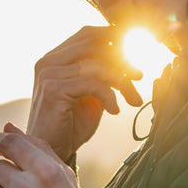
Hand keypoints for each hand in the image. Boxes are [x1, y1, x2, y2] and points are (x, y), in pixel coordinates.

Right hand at [27, 25, 142, 160]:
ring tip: (133, 97)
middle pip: (94, 43)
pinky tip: (114, 110)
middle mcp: (48, 61)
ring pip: (97, 64)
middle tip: (139, 75)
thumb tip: (129, 54)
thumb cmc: (72, 123)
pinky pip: (94, 83)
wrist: (51, 153)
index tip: (135, 50)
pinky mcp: (54, 90)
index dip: (113, 37)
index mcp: (55, 57)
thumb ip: (102, 71)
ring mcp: (49, 74)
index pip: (87, 34)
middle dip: (122, 58)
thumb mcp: (91, 91)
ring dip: (122, 81)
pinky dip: (110, 95)